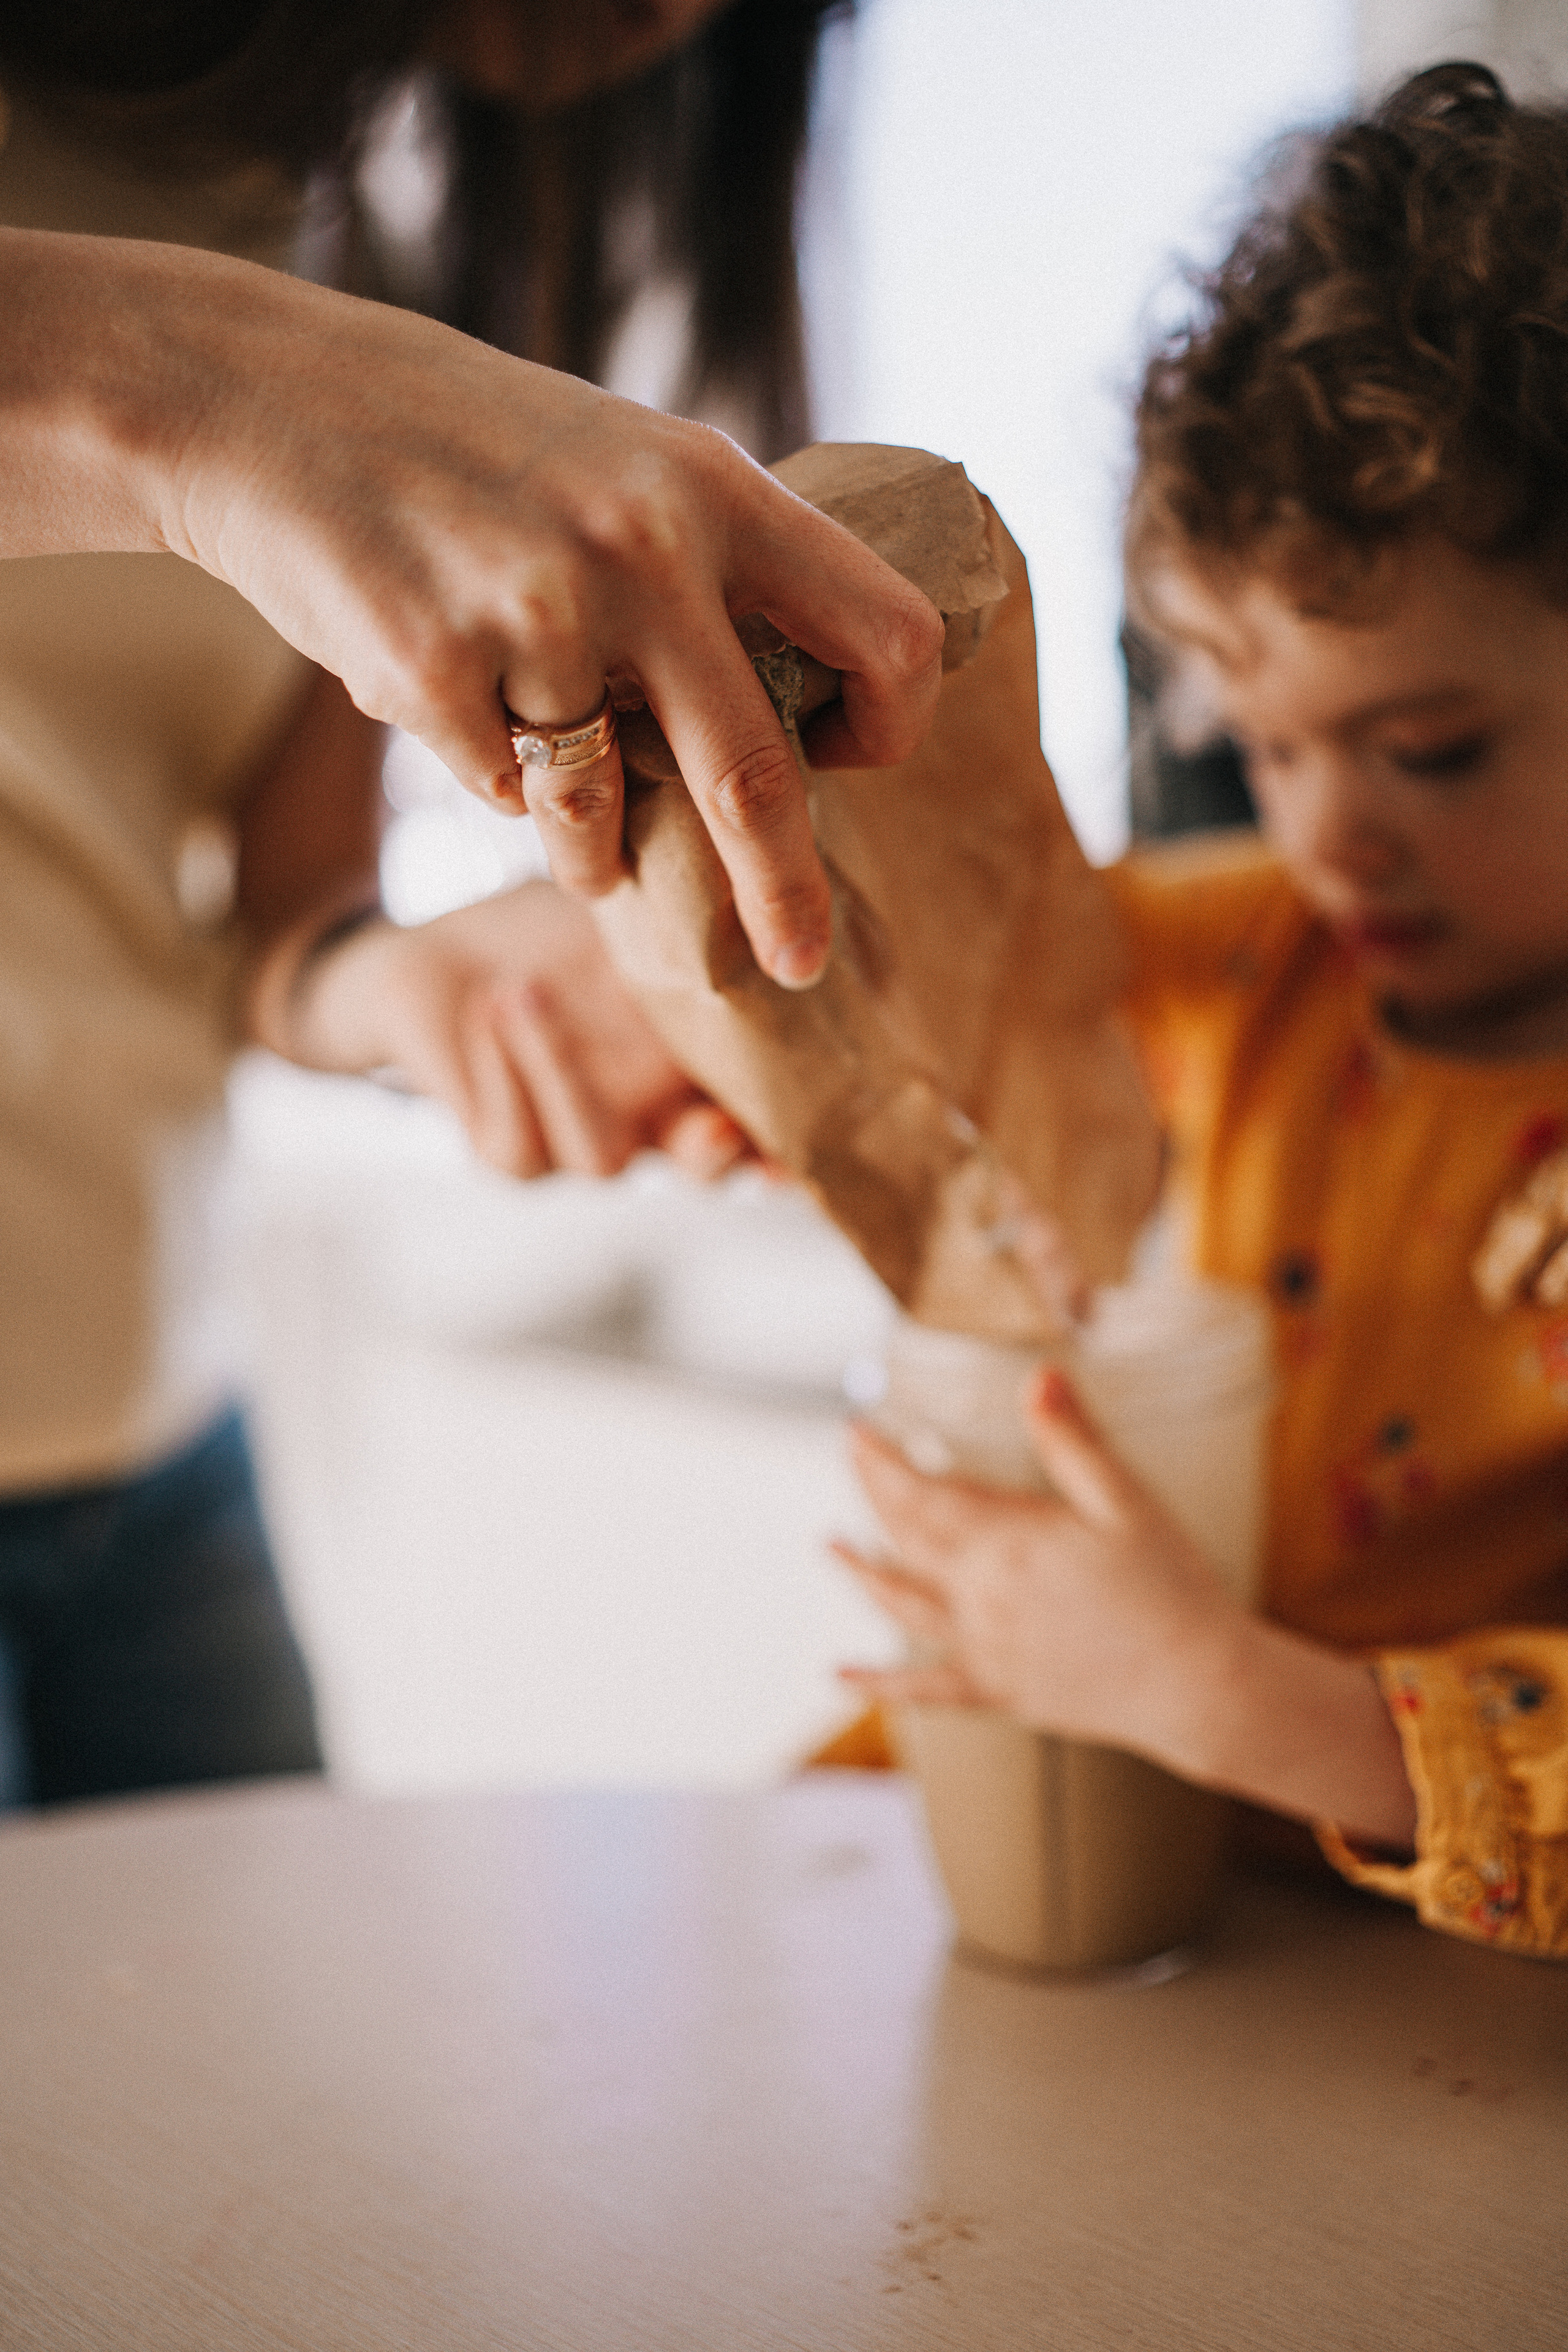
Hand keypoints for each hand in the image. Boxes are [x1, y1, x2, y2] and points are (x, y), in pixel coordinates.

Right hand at [0, 231, 943, 988]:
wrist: (276, 404)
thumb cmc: (478, 450)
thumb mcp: (632, 464)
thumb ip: (720, 571)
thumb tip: (813, 719)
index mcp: (716, 488)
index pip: (884, 632)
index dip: (887, 723)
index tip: (846, 761)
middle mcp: (644, 548)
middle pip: (757, 779)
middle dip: (784, 897)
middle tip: (798, 966)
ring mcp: (535, 613)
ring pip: (601, 814)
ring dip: (593, 850)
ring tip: (569, 816)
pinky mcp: (432, 672)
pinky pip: (500, 791)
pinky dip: (485, 767)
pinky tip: (444, 685)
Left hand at [282, 879, 750, 1180]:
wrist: (438, 961)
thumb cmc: (548, 939)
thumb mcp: (627, 918)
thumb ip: (684, 922)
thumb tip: (749, 868)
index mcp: (696, 1073)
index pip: (765, 1115)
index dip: (795, 1132)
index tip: (821, 1125)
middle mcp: (653, 1121)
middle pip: (706, 1170)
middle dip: (718, 1158)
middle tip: (718, 1131)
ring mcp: (583, 1144)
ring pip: (602, 1157)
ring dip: (565, 1074)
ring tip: (526, 991)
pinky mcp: (510, 1153)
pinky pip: (518, 1143)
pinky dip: (507, 1069)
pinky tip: (493, 1005)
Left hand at [839, 1367, 1418, 1845]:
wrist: (1199, 1686)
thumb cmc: (1171, 1588)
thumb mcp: (1127, 1501)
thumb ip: (1072, 1439)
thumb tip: (1039, 1377)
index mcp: (1008, 1543)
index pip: (923, 1493)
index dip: (883, 1460)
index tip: (857, 1431)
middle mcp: (980, 1597)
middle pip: (905, 1538)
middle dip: (872, 1494)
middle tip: (852, 1458)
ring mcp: (983, 1649)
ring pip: (901, 1604)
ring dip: (861, 1572)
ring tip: (832, 1549)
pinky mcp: (998, 1691)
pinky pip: (924, 1687)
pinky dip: (878, 1683)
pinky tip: (842, 1674)